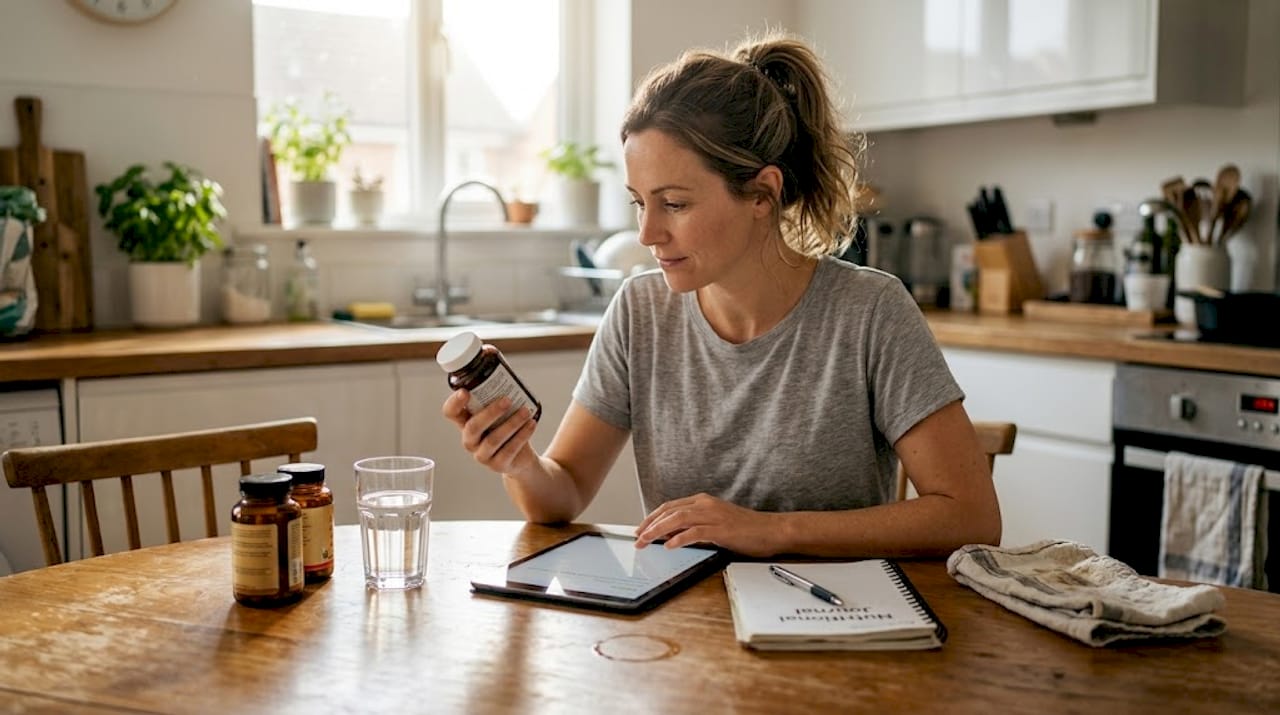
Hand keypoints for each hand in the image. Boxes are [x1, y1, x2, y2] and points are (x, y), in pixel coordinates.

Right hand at [441, 390, 537, 474]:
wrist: (520, 457)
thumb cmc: (507, 427)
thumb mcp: (499, 412)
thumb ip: (498, 395)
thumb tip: (505, 369)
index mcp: (465, 423)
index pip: (450, 413)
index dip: (454, 403)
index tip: (465, 391)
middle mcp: (469, 440)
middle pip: (472, 427)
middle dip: (490, 412)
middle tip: (507, 400)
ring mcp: (482, 455)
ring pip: (493, 439)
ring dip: (511, 423)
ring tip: (526, 412)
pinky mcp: (497, 465)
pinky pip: (509, 450)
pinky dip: (522, 435)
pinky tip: (531, 424)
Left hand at [634, 493, 781, 556]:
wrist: (771, 530)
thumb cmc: (745, 529)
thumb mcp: (714, 524)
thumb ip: (693, 527)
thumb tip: (670, 535)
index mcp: (703, 502)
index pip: (669, 507)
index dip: (652, 517)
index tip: (640, 529)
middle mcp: (705, 505)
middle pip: (669, 512)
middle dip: (649, 525)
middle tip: (637, 538)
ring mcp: (713, 516)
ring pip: (677, 519)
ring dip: (658, 531)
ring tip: (646, 541)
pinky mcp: (721, 529)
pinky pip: (695, 532)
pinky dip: (680, 538)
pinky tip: (669, 546)